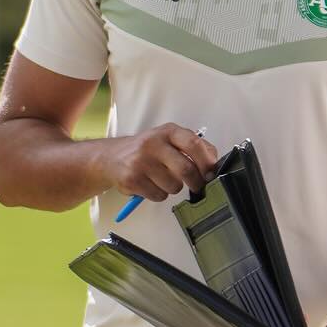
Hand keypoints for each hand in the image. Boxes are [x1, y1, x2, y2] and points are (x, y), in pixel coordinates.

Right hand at [96, 123, 218, 202]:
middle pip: (185, 169)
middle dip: (196, 182)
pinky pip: (158, 195)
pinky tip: (151, 184)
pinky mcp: (131, 179)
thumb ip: (195, 147)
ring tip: (163, 179)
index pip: (194, 144)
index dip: (206, 162)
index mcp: (168, 131)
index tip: (211, 173)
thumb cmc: (149, 149)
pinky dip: (160, 194)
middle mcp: (153, 144)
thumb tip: (214, 163)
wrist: (112, 156)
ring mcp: (140, 162)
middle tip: (197, 186)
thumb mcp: (171, 139)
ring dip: (174, 188)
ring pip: (173, 186)